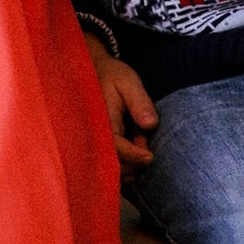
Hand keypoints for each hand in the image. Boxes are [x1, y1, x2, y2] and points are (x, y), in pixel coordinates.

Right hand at [82, 31, 158, 172]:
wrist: (95, 73)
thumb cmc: (113, 77)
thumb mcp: (128, 82)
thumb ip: (140, 102)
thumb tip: (150, 124)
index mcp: (99, 121)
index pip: (115, 148)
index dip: (134, 155)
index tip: (150, 156)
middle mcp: (93, 136)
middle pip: (112, 164)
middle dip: (133, 162)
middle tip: (143, 141)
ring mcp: (93, 143)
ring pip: (110, 170)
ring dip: (129, 167)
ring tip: (138, 143)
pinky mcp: (97, 147)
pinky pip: (109, 167)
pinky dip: (124, 168)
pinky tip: (133, 152)